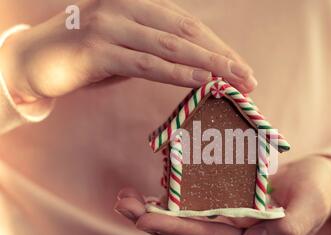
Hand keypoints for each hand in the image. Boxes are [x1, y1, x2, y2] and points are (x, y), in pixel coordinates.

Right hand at [0, 0, 255, 103]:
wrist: (32, 62)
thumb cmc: (84, 58)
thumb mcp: (127, 49)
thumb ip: (156, 51)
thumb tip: (196, 68)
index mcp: (137, 3)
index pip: (188, 26)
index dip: (218, 48)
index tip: (241, 69)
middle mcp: (126, 7)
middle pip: (187, 33)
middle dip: (222, 57)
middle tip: (249, 78)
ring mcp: (111, 25)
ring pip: (172, 47)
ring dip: (209, 66)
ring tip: (236, 82)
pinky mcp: (98, 50)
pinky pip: (147, 64)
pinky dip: (178, 74)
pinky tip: (203, 82)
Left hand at [114, 156, 330, 234]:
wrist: (318, 187)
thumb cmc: (315, 190)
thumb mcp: (311, 203)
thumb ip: (289, 228)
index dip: (177, 229)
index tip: (144, 217)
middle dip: (156, 223)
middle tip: (124, 203)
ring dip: (157, 220)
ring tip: (128, 201)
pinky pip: (195, 229)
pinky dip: (172, 217)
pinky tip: (152, 202)